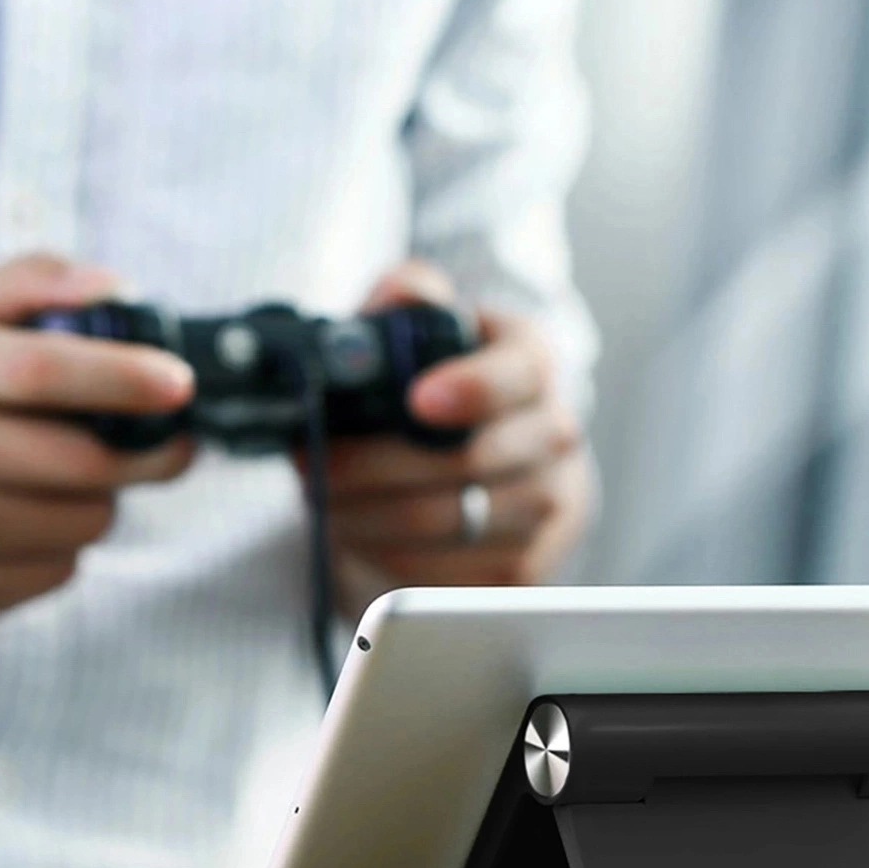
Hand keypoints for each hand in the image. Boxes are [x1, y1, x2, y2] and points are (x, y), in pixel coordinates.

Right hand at [0, 254, 195, 621]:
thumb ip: (31, 285)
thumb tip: (111, 289)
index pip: (41, 370)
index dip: (123, 377)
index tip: (177, 383)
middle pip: (87, 462)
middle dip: (147, 451)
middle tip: (162, 439)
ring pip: (87, 522)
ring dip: (98, 499)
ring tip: (58, 476)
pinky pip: (60, 570)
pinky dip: (61, 546)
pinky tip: (21, 518)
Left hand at [319, 261, 593, 610]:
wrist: (480, 459)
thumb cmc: (435, 386)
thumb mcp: (420, 327)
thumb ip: (407, 296)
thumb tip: (404, 294)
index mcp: (532, 364)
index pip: (519, 374)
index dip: (472, 387)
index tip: (418, 400)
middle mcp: (554, 434)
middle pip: (469, 461)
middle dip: (375, 468)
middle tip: (313, 467)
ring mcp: (548, 506)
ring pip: (453, 522)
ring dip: (371, 516)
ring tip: (322, 502)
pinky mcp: (525, 567)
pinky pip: (452, 573)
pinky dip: (389, 558)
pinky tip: (356, 536)